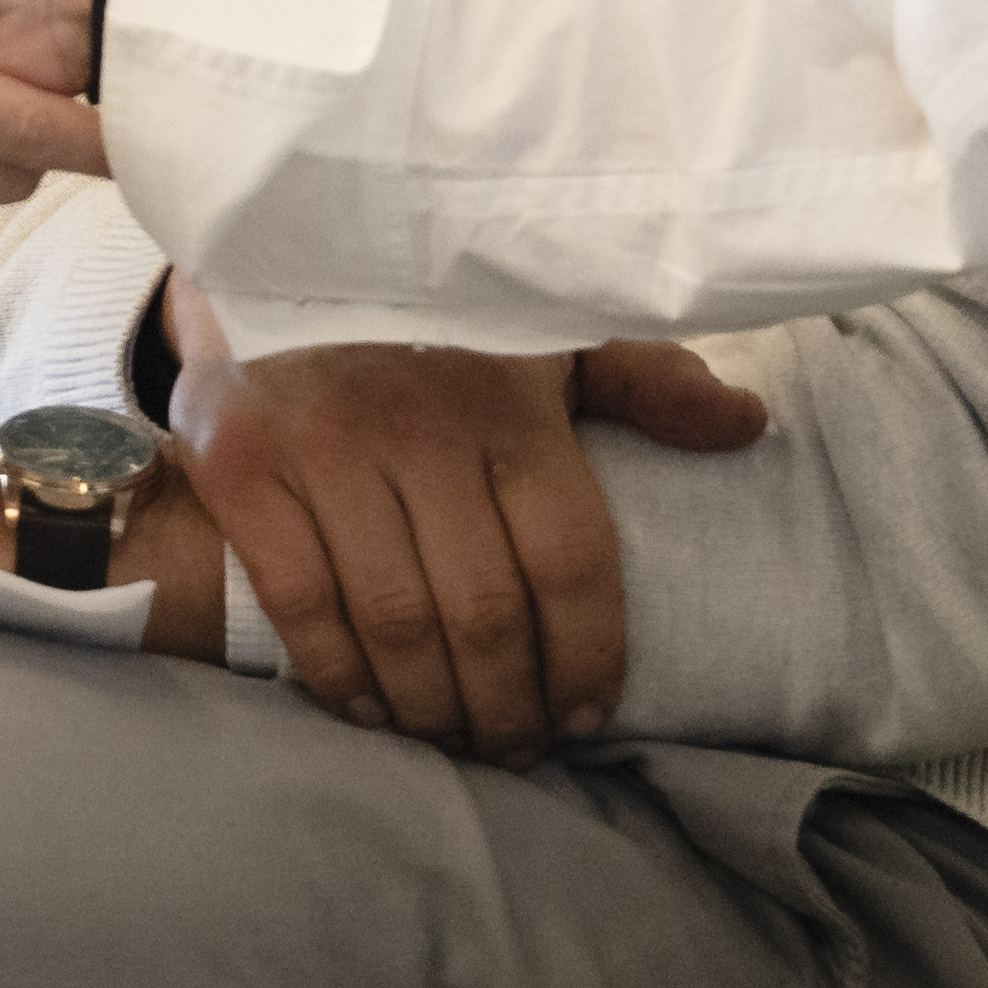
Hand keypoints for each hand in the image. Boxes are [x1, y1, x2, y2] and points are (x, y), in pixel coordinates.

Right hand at [161, 279, 764, 756]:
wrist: (276, 238)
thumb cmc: (431, 307)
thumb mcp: (544, 323)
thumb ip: (643, 380)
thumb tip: (746, 425)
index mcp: (510, 395)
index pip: (569, 559)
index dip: (586, 655)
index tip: (586, 715)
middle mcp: (419, 422)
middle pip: (481, 611)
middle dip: (507, 705)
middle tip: (516, 749)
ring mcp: (324, 442)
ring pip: (394, 622)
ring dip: (430, 708)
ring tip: (453, 740)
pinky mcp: (242, 462)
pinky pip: (300, 604)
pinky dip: (338, 676)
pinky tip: (370, 708)